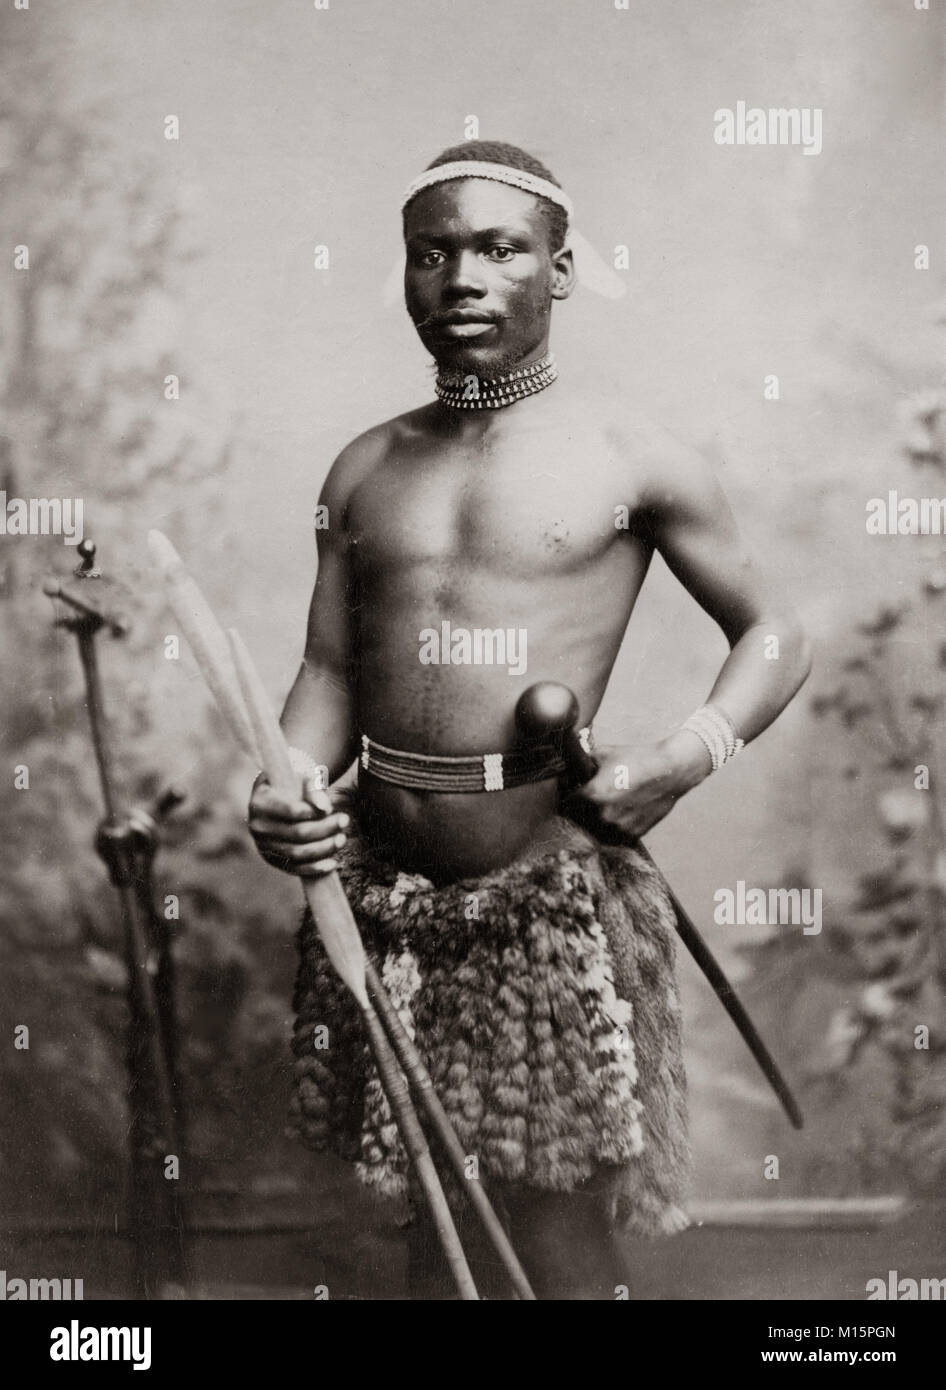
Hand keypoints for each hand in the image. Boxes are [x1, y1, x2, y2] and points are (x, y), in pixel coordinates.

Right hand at [247, 772, 349, 877]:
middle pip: (298, 833)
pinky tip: (333, 862)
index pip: (290, 811)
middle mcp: (257, 826)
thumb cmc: (294, 782)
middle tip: (345, 820)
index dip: (313, 812)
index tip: (330, 808)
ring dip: (324, 848)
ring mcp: (264, 845)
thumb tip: (324, 808)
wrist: (281, 796)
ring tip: (342, 838)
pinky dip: (315, 868)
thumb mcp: (301, 775)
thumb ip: (313, 787)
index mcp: (260, 802)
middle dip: (325, 829)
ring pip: (298, 853)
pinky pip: (295, 868)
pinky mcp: (273, 860)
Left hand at [574, 731, 712, 838]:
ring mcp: (620, 828)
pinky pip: (615, 836)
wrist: (670, 771)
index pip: (566, 804)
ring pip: (596, 831)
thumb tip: (570, 768)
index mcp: (593, 796)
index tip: (572, 794)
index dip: (568, 798)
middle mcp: (604, 815)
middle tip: (587, 801)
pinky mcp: (634, 834)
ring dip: (595, 822)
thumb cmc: (637, 759)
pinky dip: (614, 828)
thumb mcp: (603, 754)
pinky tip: (619, 813)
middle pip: (579, 820)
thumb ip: (583, 764)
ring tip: (604, 808)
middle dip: (581, 810)